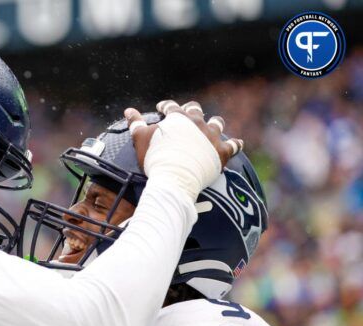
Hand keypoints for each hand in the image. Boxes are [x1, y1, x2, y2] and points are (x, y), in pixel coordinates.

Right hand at [125, 100, 243, 199]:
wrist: (175, 177)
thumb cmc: (156, 158)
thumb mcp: (141, 139)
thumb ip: (135, 123)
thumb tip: (128, 110)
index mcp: (176, 118)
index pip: (171, 106)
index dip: (165, 106)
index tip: (161, 108)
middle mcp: (196, 122)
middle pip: (195, 110)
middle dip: (191, 110)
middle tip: (188, 113)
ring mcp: (210, 136)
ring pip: (216, 123)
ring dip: (214, 123)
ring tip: (213, 124)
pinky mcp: (221, 151)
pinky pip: (232, 146)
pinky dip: (235, 144)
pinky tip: (238, 144)